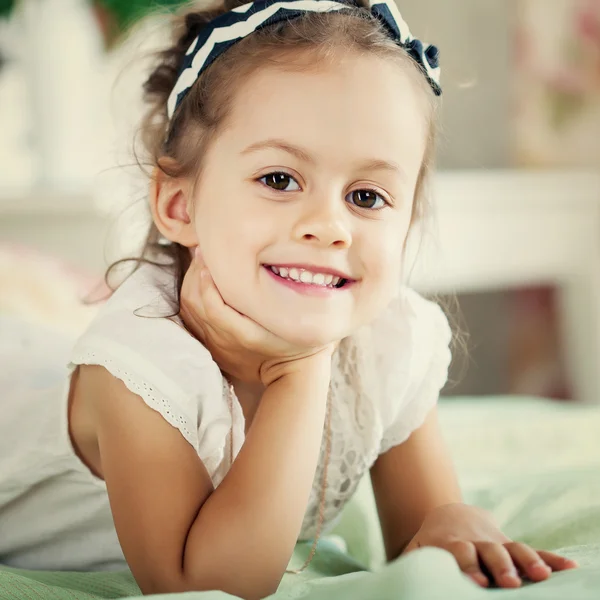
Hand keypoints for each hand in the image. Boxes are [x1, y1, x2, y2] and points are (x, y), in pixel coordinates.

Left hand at [179, 248, 335, 385]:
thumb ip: (275, 296)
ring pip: (189, 308)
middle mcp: (224, 340)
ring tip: (201, 262)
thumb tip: (258, 265)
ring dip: (191, 282)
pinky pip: (190, 317)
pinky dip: (190, 296)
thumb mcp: (292, 320)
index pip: (213, 306)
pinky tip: (198, 282)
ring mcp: (214, 344)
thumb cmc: (296, 340)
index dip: (207, 280)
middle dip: (196, 273)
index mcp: (244, 335)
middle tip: (205, 252)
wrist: (289, 372)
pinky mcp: (210, 345)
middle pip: (195, 303)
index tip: (211, 257)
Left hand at [403, 503, 577, 587]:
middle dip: (500, 566)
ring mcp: (497, 542)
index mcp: (451, 541)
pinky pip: (533, 551)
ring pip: (514, 549)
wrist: (451, 514)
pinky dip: (551, 559)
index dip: (467, 565)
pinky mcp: (512, 546)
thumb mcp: (418, 549)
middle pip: (489, 551)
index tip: (476, 581)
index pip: (459, 551)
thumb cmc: (432, 541)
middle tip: (510, 583)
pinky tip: (569, 569)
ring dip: (528, 561)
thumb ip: (410, 562)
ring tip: (541, 576)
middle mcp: (476, 541)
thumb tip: (392, 578)